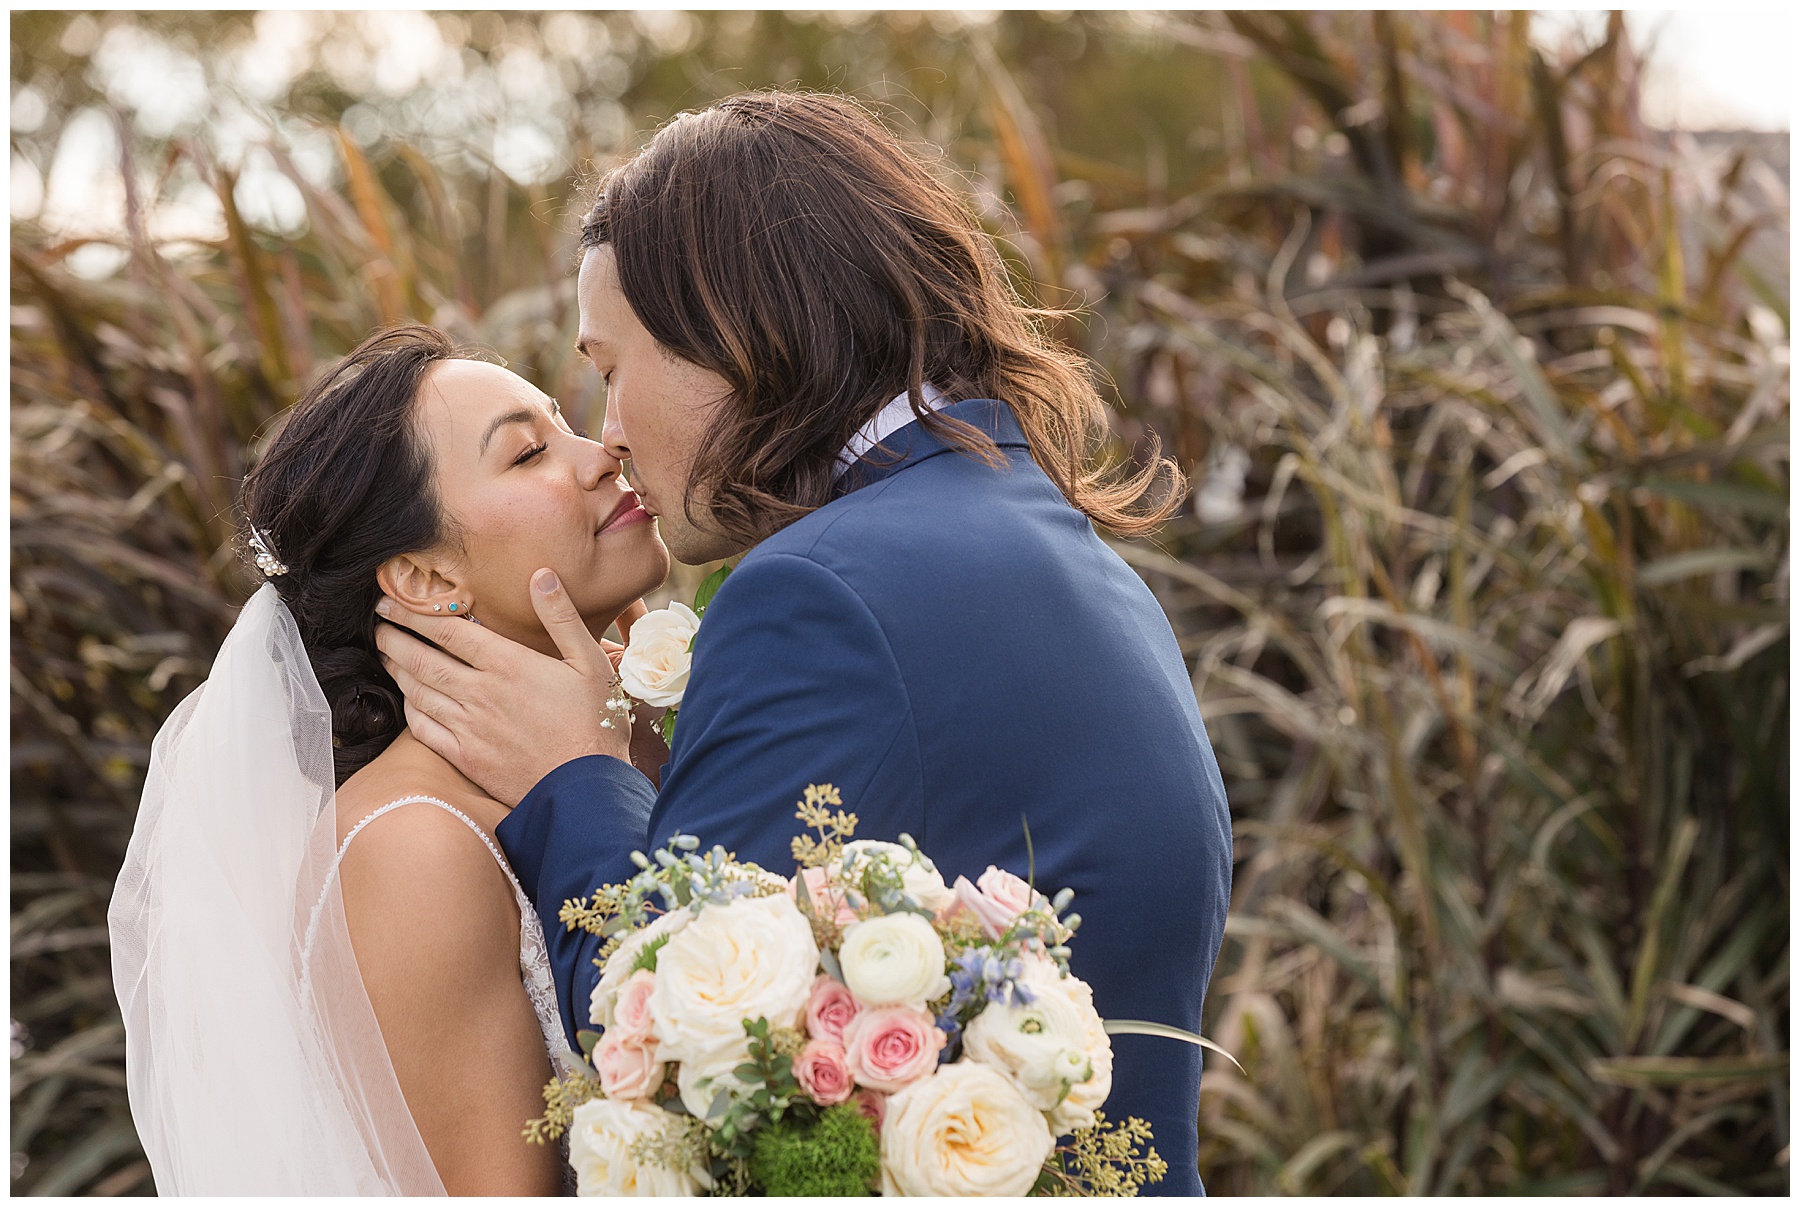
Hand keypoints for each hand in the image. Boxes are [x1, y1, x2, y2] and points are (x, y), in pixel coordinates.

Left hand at [373, 568, 629, 806]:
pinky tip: (407, 699)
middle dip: (394, 637)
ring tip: (385, 653)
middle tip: (378, 623)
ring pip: (418, 691)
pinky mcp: (466, 757)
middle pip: (422, 659)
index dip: (415, 614)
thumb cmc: (594, 722)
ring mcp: (469, 727)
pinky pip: (423, 729)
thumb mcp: (591, 661)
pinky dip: (409, 709)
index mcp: (508, 665)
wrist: (587, 788)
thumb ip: (561, 616)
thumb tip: (541, 575)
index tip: (392, 601)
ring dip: (396, 669)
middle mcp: (480, 693)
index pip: (449, 631)